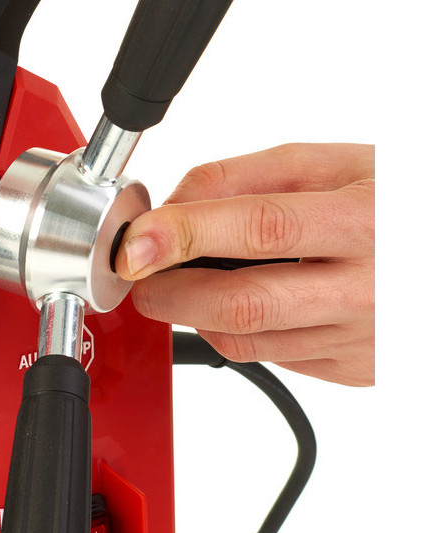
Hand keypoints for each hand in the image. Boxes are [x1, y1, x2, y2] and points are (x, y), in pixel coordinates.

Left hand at [113, 143, 374, 385]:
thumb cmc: (398, 202)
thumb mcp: (336, 162)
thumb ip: (246, 176)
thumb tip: (173, 205)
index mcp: (367, 221)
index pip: (260, 228)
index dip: (185, 235)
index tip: (135, 241)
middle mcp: (370, 289)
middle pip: (242, 303)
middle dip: (169, 292)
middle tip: (138, 274)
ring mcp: (363, 340)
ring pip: (245, 339)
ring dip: (194, 312)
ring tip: (186, 279)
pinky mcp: (355, 371)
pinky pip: (270, 357)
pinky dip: (237, 330)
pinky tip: (246, 299)